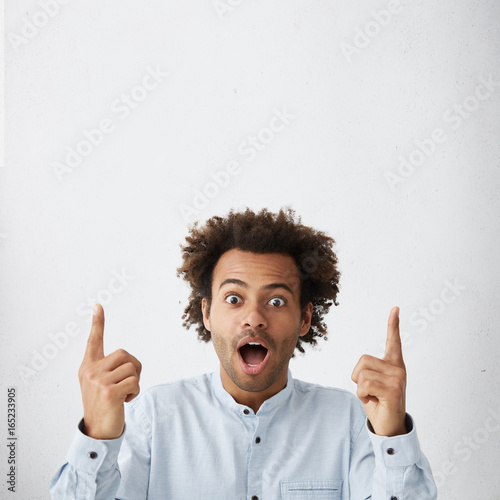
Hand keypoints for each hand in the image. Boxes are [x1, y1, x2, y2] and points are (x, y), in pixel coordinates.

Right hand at [78, 304, 141, 439]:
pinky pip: (134, 381)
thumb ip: (108, 369)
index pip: (94, 341)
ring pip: (131, 368)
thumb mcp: (99, 385)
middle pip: (125, 354)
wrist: (98, 433)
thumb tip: (126, 361)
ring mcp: (98, 381)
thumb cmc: (104, 407)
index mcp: (88, 367)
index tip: (98, 306)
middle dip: (134, 367)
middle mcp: (90, 371)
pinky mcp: (109, 392)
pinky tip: (125, 401)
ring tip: (124, 395)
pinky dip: (135, 392)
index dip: (97, 323)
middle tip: (128, 384)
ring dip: (135, 382)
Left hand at [351, 306, 406, 436]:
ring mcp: (397, 378)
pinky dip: (362, 395)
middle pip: (362, 360)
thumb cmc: (379, 403)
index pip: (393, 341)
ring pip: (361, 374)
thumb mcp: (372, 383)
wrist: (389, 427)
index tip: (395, 308)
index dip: (393, 324)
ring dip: (360, 388)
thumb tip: (361, 370)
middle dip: (358, 377)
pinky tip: (374, 401)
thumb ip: (369, 371)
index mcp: (394, 364)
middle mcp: (398, 368)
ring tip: (373, 396)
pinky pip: (364, 385)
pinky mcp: (392, 389)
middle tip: (370, 391)